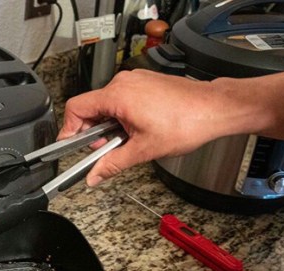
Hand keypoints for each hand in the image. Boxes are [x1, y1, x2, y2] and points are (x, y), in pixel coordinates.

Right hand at [59, 70, 233, 185]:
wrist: (214, 109)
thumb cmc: (187, 122)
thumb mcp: (143, 150)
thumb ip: (112, 164)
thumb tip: (94, 175)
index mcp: (117, 95)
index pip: (76, 108)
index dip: (69, 129)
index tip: (70, 145)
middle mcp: (124, 83)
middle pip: (91, 107)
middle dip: (94, 131)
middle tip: (106, 149)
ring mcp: (135, 80)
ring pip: (107, 104)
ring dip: (110, 125)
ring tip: (128, 139)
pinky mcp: (145, 83)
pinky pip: (122, 99)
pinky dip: (122, 116)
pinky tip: (138, 129)